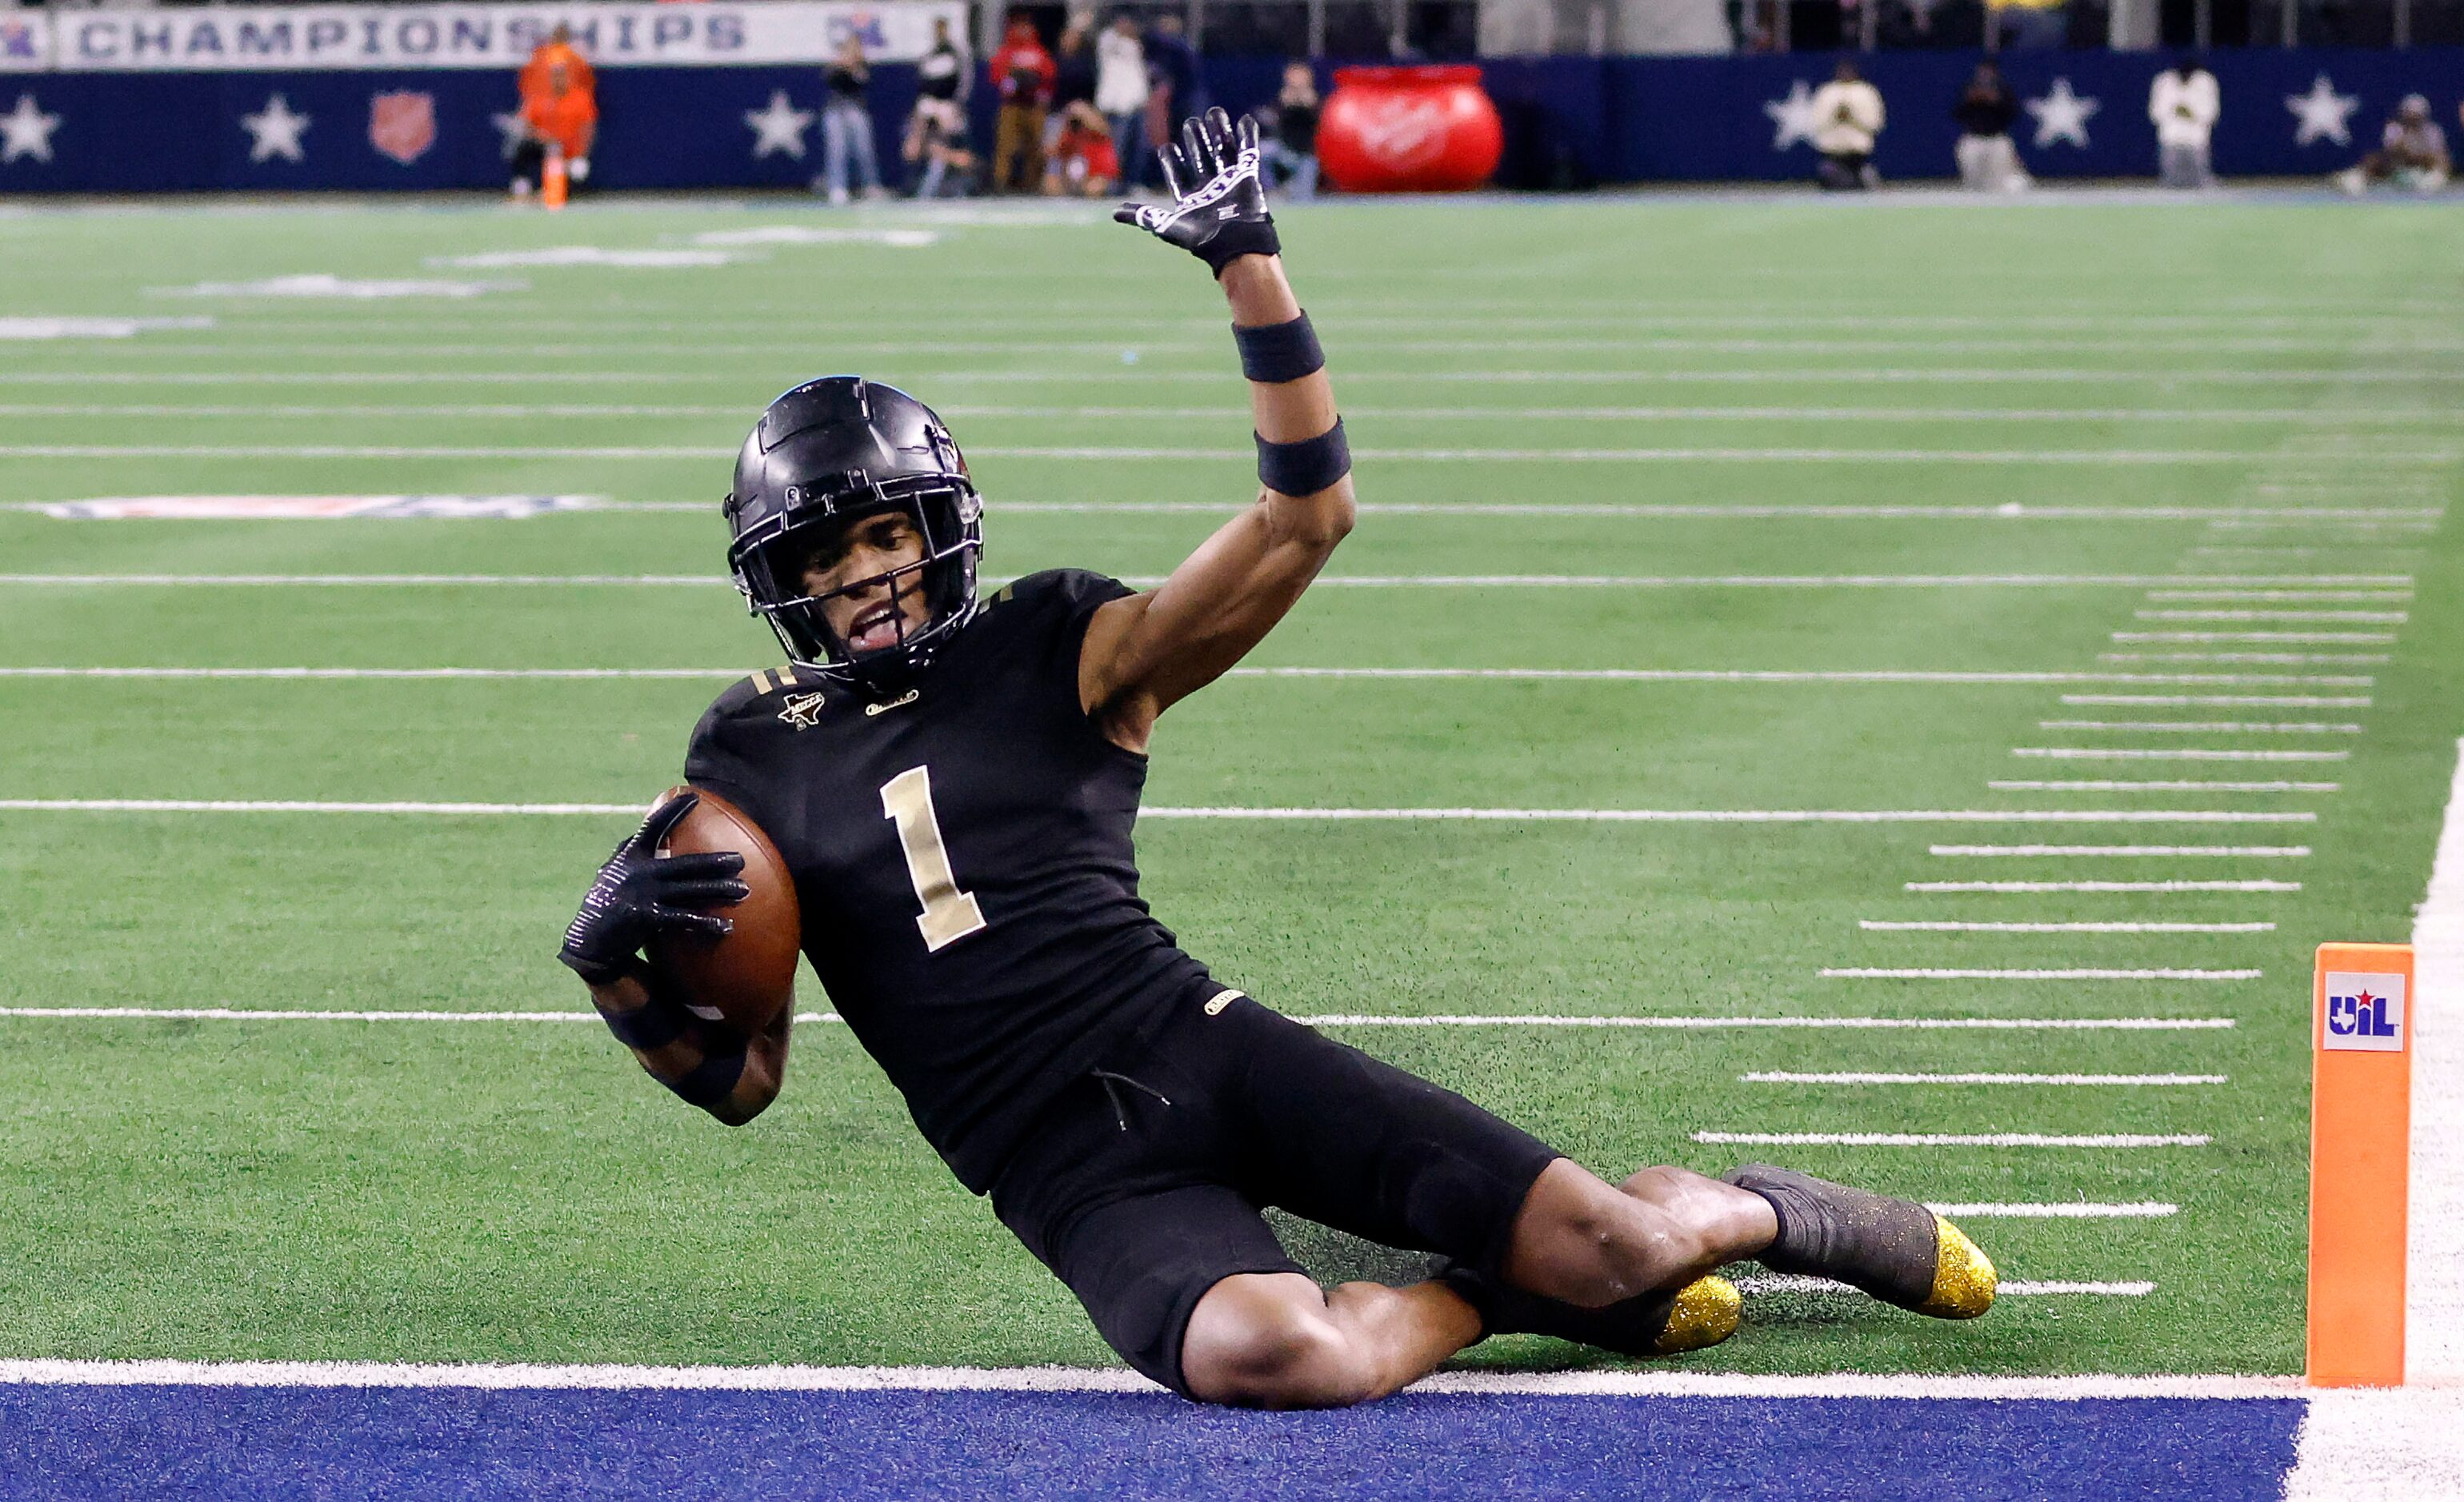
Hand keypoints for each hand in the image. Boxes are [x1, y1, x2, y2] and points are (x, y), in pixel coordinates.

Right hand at [558, 792, 748, 985]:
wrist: (589, 941)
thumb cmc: (604, 903)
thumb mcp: (611, 871)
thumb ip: (628, 851)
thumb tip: (642, 829)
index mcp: (630, 855)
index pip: (653, 827)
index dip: (673, 811)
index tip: (693, 797)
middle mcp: (639, 871)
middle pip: (686, 864)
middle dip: (715, 862)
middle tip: (740, 861)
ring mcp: (644, 893)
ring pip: (691, 890)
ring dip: (720, 890)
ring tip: (744, 890)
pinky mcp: (646, 917)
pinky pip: (684, 918)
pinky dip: (706, 923)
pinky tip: (727, 926)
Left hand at [1114, 107, 1279, 276]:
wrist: (1233, 242)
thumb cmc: (1200, 237)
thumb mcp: (1165, 225)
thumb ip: (1142, 215)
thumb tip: (1114, 213)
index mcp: (1191, 199)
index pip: (1178, 175)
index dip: (1172, 162)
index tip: (1166, 148)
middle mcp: (1210, 188)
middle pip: (1201, 158)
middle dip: (1196, 141)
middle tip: (1191, 124)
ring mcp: (1230, 182)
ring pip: (1223, 150)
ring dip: (1218, 132)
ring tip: (1213, 113)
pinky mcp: (1248, 177)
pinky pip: (1248, 151)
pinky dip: (1247, 135)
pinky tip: (1243, 120)